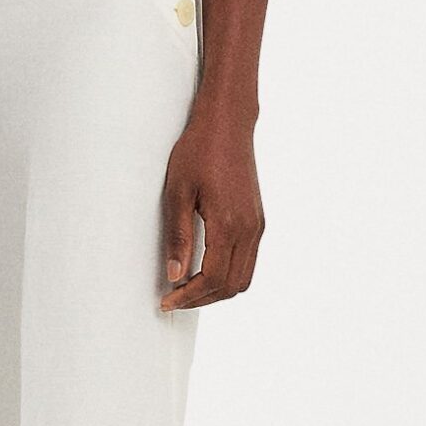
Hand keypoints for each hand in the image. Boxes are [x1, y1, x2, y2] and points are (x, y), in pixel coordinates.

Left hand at [159, 108, 263, 310]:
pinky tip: (205, 269)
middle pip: (232, 286)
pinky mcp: (258, 221)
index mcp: (229, 223)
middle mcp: (250, 229)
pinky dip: (228, 275)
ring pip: (244, 278)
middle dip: (202, 299)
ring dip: (217, 290)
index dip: (189, 296)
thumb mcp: (178, 192)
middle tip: (174, 299)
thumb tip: (175, 275)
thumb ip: (178, 236)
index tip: (167, 301)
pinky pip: (248, 262)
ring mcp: (257, 226)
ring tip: (188, 288)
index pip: (213, 278)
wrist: (227, 124)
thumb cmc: (198, 151)